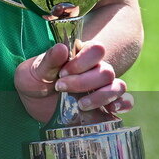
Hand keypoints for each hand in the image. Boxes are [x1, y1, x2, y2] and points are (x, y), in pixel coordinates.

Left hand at [14, 40, 132, 123]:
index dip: (83, 62)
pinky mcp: (103, 105)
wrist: (33, 104)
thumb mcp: (35, 71)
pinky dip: (122, 105)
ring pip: (117, 86)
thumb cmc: (34, 81)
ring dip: (101, 96)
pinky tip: (110, 110)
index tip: (62, 73)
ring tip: (80, 105)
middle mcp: (93, 70)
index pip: (96, 50)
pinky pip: (125, 102)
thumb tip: (62, 48)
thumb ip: (49, 60)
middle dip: (84, 82)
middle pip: (106, 71)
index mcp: (79, 56)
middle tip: (61, 88)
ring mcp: (100, 87)